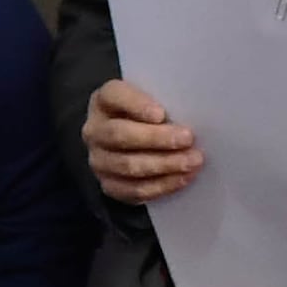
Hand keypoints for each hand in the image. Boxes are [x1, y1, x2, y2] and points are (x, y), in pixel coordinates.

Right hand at [83, 79, 199, 204]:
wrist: (132, 144)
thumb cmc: (148, 116)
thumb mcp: (151, 100)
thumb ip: (163, 102)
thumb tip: (189, 116)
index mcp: (103, 101)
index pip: (113, 96)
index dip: (136, 105)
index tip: (161, 114)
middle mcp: (94, 131)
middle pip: (119, 134)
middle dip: (156, 138)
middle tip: (187, 139)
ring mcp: (99, 161)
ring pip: (128, 165)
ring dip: (164, 164)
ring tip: (192, 162)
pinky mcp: (109, 185)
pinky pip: (133, 190)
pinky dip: (160, 185)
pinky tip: (182, 178)